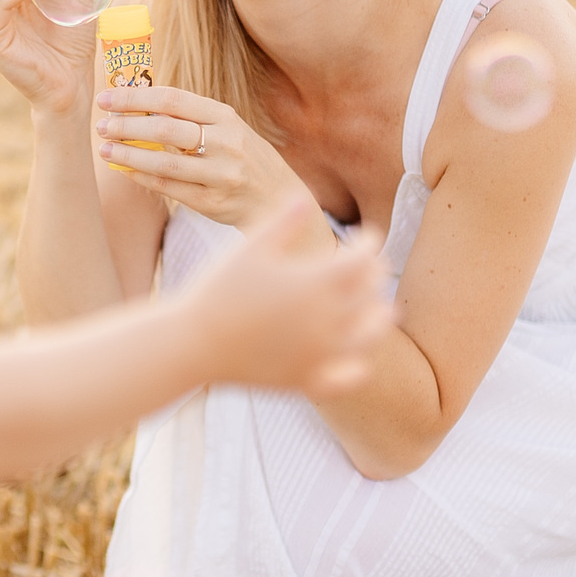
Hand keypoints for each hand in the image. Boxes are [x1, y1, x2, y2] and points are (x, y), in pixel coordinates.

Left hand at [95, 84, 314, 228]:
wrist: (279, 200)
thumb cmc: (244, 158)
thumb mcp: (228, 129)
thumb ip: (192, 118)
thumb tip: (139, 105)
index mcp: (227, 117)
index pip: (173, 99)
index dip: (136, 97)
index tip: (107, 97)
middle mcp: (226, 143)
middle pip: (166, 128)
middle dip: (127, 125)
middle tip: (102, 124)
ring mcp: (221, 174)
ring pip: (164, 162)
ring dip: (129, 154)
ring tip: (105, 150)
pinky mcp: (213, 202)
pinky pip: (169, 188)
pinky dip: (143, 178)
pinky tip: (124, 170)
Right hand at [188, 211, 391, 398]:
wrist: (194, 342)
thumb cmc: (219, 290)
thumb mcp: (251, 248)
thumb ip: (284, 222)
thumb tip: (306, 197)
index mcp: (317, 282)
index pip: (364, 258)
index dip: (370, 242)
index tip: (366, 236)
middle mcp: (327, 319)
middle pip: (371, 293)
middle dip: (375, 276)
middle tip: (371, 267)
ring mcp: (320, 353)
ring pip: (371, 335)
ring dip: (379, 319)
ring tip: (382, 311)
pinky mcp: (307, 379)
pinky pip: (348, 378)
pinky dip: (360, 367)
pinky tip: (359, 360)